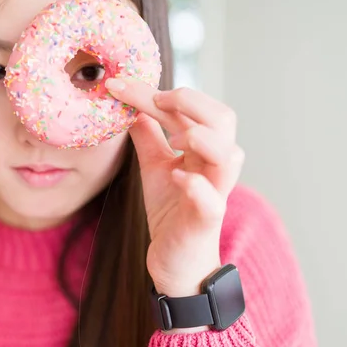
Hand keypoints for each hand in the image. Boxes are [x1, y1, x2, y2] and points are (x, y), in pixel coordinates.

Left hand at [106, 78, 244, 322]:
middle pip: (224, 120)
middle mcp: (213, 166)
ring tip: (175, 139)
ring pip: (229, 156)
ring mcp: (213, 193)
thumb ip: (149, 138)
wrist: (176, 262)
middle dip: (191, 102)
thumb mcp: (155, 167)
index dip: (154, 93)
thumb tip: (132, 105)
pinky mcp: (205, 221)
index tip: (117, 84)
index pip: (189, 110)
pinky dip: (195, 184)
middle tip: (156, 100)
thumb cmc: (171, 211)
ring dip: (201, 138)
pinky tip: (175, 175)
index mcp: (202, 149)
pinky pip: (211, 199)